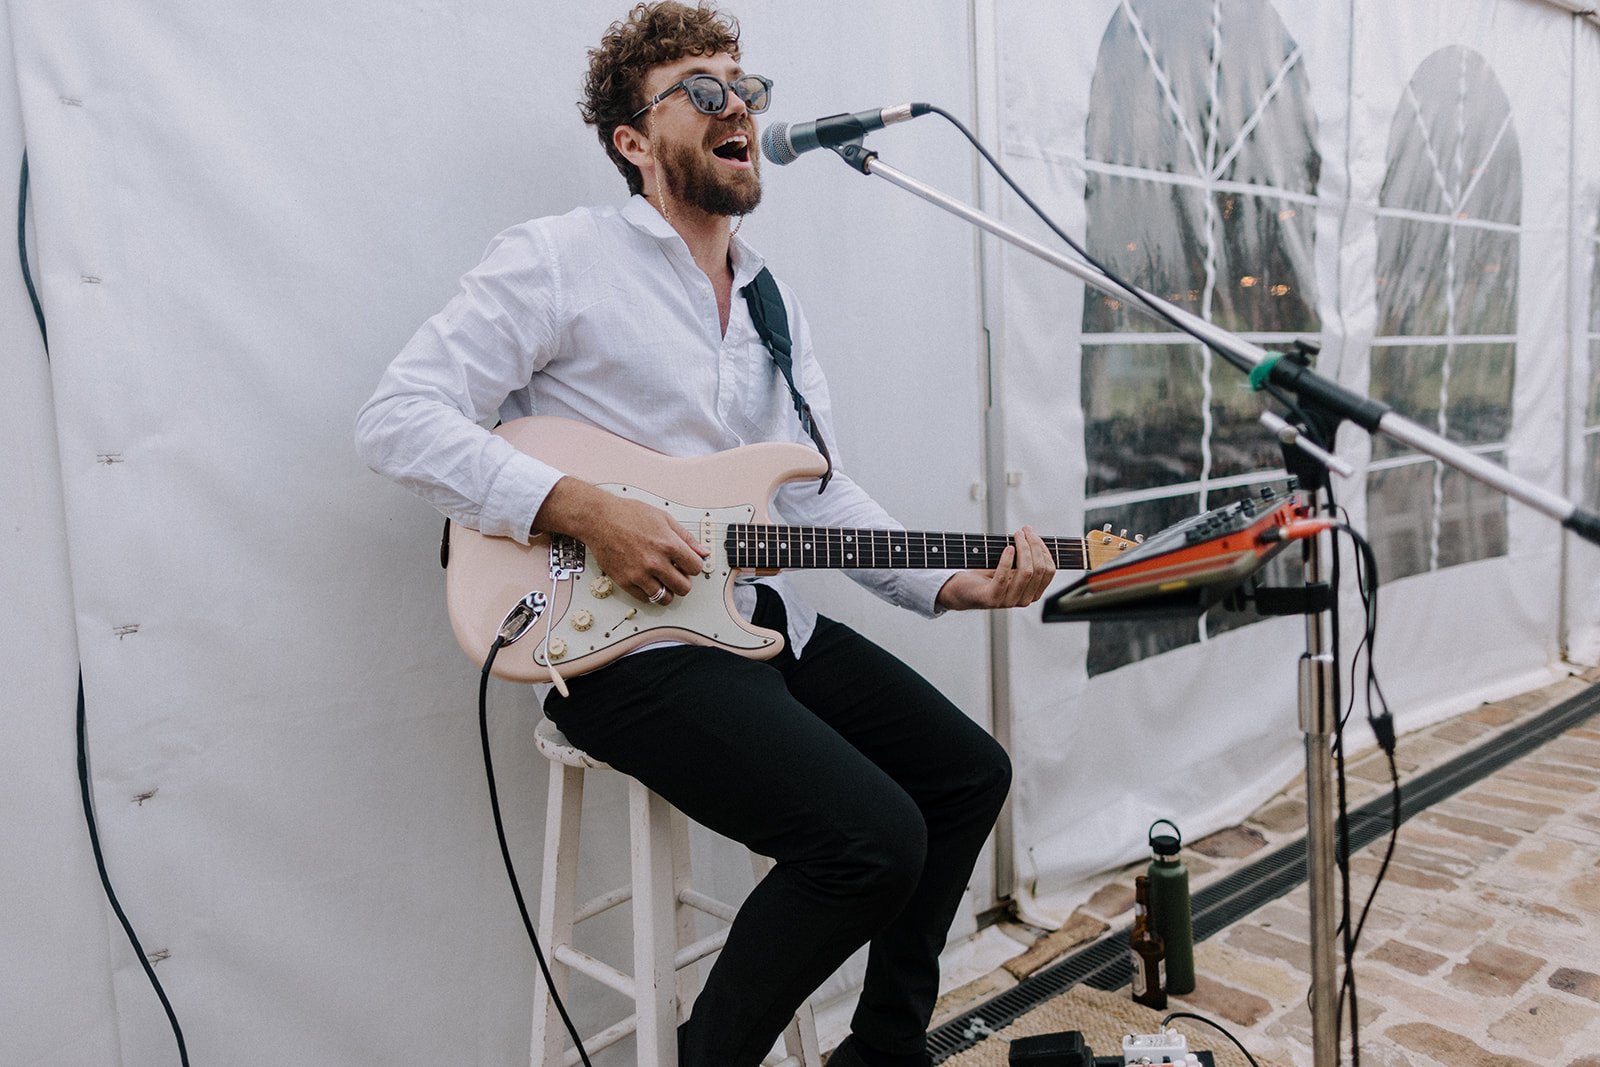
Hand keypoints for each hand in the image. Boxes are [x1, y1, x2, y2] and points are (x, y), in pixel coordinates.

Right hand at [532, 477, 707, 604]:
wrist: (599, 519)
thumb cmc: (628, 514)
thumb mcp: (664, 518)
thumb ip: (686, 537)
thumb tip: (702, 551)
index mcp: (669, 545)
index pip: (696, 568)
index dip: (694, 566)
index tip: (688, 564)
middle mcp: (655, 562)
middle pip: (684, 587)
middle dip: (683, 581)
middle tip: (677, 574)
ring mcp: (640, 574)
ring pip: (665, 598)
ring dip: (668, 591)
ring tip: (663, 580)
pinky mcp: (625, 581)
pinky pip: (645, 599)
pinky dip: (650, 593)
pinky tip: (649, 582)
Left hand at [935, 525, 1054, 610]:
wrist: (963, 590)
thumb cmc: (988, 575)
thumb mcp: (1012, 566)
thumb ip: (1024, 556)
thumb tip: (1032, 534)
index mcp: (1033, 593)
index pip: (1049, 570)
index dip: (1043, 550)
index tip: (1033, 534)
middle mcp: (1024, 600)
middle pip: (1039, 569)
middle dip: (1033, 546)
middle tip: (1024, 531)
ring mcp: (1009, 602)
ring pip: (1026, 572)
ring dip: (1023, 549)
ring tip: (1016, 535)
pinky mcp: (992, 599)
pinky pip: (1004, 577)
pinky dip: (1007, 560)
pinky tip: (1008, 548)